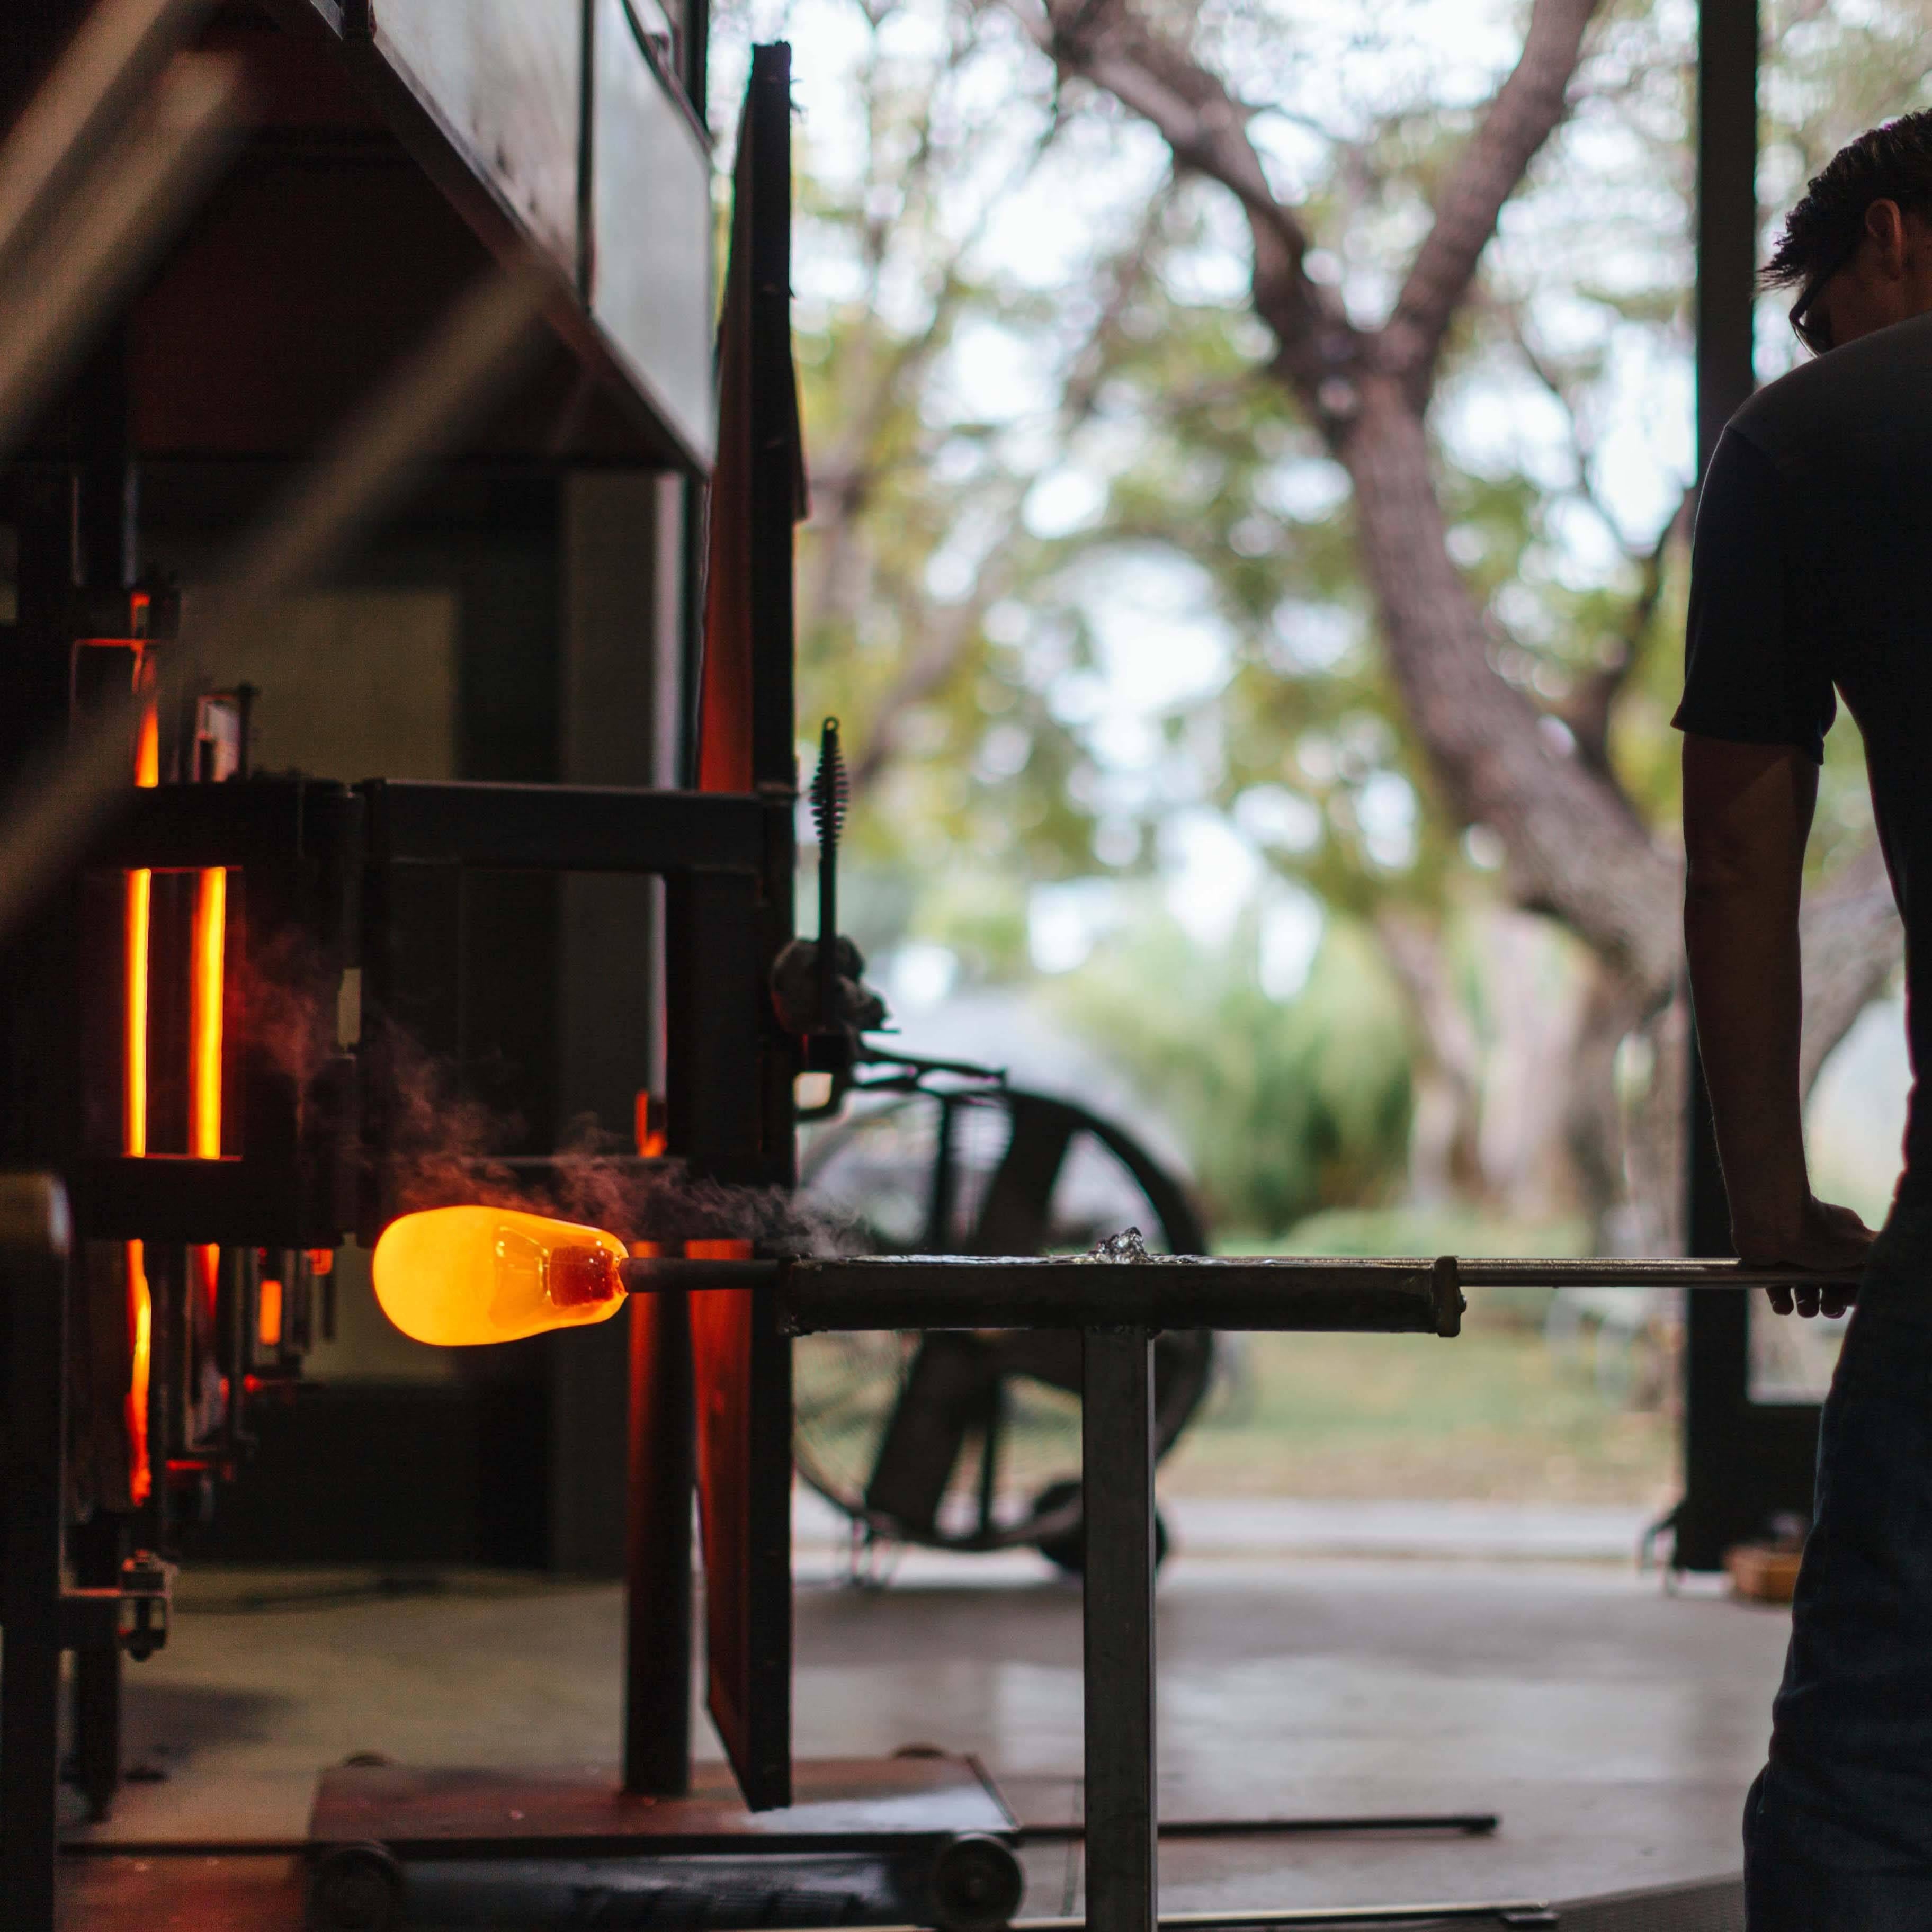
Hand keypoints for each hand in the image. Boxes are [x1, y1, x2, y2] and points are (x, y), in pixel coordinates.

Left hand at [1736, 1196, 1872, 1317]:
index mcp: (1844, 1244)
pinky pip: (1778, 1290)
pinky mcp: (1771, 1267)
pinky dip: (1782, 1301)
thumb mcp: (1862, 1244)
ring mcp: (1795, 1258)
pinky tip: (1785, 1305)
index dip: (1854, 1291)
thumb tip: (1890, 1261)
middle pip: (1831, 1287)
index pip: (1854, 1276)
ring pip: (1805, 1291)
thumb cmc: (1822, 1234)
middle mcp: (1821, 1250)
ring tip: (1806, 1309)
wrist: (1773, 1223)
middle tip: (1829, 1308)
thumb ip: (1879, 1254)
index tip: (1851, 1299)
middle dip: (1833, 1303)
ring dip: (1808, 1305)